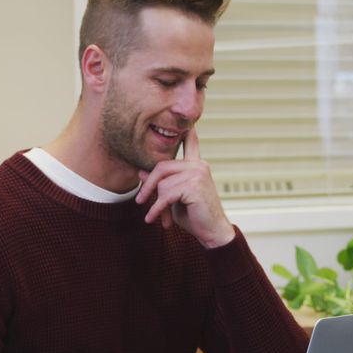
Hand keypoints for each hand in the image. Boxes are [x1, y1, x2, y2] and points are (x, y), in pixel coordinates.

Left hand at [135, 128, 235, 248]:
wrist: (212, 232)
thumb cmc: (195, 215)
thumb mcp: (173, 198)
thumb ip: (161, 184)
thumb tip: (141, 172)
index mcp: (196, 165)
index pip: (191, 144)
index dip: (188, 132)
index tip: (188, 121)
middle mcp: (198, 165)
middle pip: (162, 167)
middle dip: (149, 186)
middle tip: (140, 201)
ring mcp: (198, 174)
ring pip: (163, 184)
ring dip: (156, 203)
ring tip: (157, 216)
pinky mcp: (194, 186)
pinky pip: (166, 195)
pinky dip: (157, 209)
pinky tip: (153, 218)